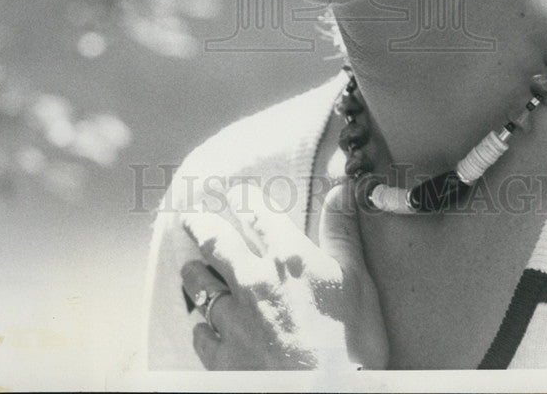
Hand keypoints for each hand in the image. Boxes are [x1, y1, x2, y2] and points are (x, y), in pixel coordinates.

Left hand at [180, 180, 388, 369]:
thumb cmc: (351, 343)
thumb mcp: (357, 279)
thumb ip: (342, 232)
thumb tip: (340, 189)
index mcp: (288, 257)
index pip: (259, 216)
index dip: (244, 200)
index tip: (234, 193)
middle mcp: (254, 281)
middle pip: (217, 243)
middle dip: (202, 225)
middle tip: (191, 216)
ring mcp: (234, 320)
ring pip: (201, 286)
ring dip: (194, 273)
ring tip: (188, 265)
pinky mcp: (223, 357)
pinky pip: (201, 335)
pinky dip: (200, 327)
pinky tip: (200, 326)